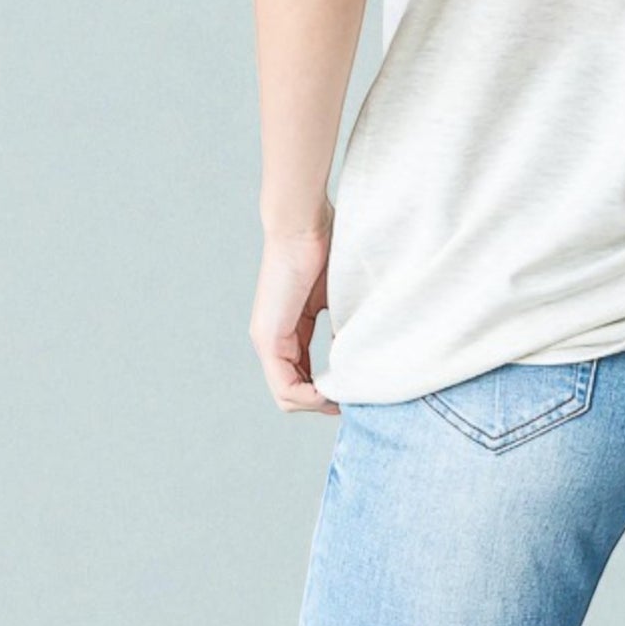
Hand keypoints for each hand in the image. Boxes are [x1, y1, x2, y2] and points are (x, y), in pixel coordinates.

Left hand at [251, 206, 339, 415]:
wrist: (303, 223)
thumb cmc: (324, 247)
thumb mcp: (337, 296)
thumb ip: (342, 325)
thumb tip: (357, 355)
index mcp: (288, 329)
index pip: (302, 375)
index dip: (328, 390)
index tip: (355, 389)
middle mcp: (272, 339)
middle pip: (294, 392)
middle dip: (324, 401)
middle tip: (353, 400)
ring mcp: (267, 339)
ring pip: (288, 395)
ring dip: (318, 402)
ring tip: (346, 398)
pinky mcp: (268, 338)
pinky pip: (285, 386)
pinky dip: (310, 397)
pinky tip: (332, 394)